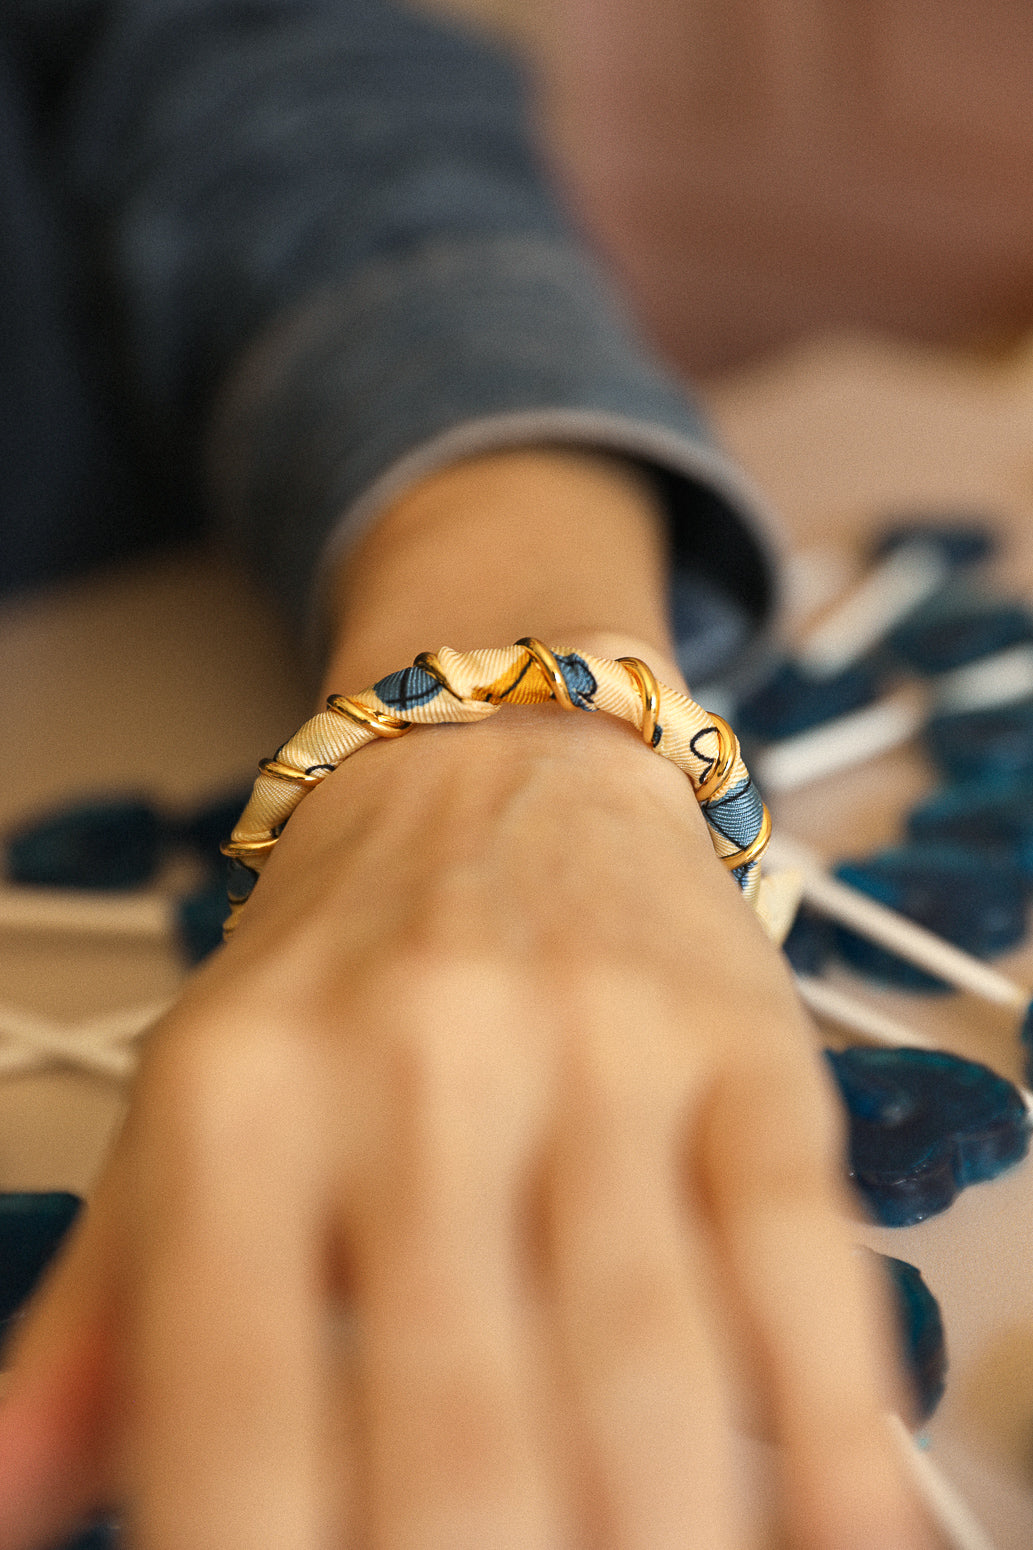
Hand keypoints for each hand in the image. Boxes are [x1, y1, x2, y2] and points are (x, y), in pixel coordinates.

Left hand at [0, 702, 934, 1548]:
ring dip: (653, 1534)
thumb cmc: (335, 958)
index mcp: (239, 1096)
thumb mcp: (186, 1107)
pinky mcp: (738, 1038)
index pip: (226, 1407)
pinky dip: (833, 1424)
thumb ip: (106, 1321)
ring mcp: (593, 1043)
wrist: (488, 756)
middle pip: (455, 1427)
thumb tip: (11, 1504)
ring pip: (641, 1362)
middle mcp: (412, 1059)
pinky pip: (795, 1250)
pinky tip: (839, 1530)